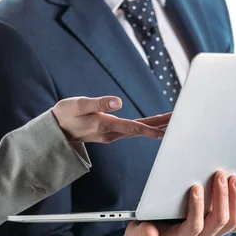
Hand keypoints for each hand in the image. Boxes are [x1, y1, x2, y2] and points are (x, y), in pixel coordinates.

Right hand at [51, 96, 170, 143]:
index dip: (150, 129)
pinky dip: (147, 127)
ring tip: (174, 120)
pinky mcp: (110, 132)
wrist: (56, 130)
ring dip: (156, 126)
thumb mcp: (78, 104)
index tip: (166, 131)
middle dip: (161, 126)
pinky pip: (133, 130)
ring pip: (138, 130)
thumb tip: (119, 102)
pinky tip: (156, 125)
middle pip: (141, 130)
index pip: (132, 128)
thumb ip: (98, 103)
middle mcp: (111, 133)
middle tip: (180, 120)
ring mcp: (111, 134)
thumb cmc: (65, 114)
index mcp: (104, 125)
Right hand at [125, 170, 235, 235]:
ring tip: (233, 178)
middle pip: (219, 221)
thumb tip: (150, 232)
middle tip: (220, 175)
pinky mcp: (218, 231)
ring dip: (235, 200)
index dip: (197, 207)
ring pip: (232, 222)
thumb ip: (141, 233)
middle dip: (222, 197)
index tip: (196, 186)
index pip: (194, 226)